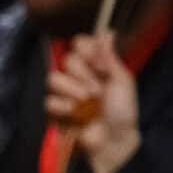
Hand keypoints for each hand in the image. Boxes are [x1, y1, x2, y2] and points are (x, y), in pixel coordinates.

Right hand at [46, 35, 141, 172]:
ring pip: (54, 78)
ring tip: (88, 102)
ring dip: (74, 90)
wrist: (114, 141)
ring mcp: (65, 93)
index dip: (87, 50)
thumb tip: (108, 31)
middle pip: (68, 59)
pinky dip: (64, 107)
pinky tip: (76, 114)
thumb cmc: (123, 111)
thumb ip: (111, 57)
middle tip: (98, 90)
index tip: (100, 63)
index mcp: (95, 65)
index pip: (79, 43)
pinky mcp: (56, 111)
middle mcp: (78, 75)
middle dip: (84, 74)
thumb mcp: (122, 81)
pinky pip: (49, 100)